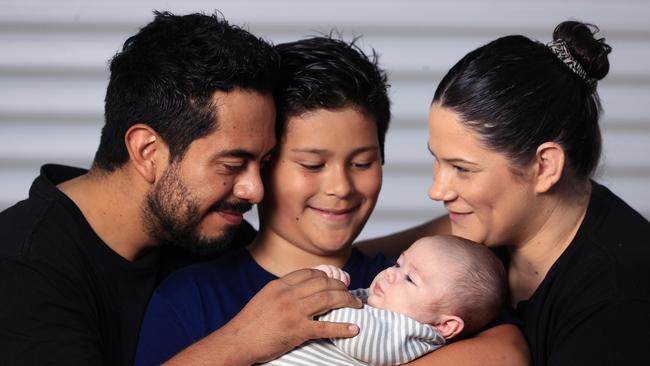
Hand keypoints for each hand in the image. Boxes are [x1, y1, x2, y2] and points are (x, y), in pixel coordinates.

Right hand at [168, 268, 362, 364]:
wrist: (237, 341)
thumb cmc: (249, 323)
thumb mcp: (264, 298)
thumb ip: (282, 292)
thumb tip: (300, 290)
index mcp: (279, 285)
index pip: (309, 273)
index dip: (326, 276)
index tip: (335, 281)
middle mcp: (288, 294)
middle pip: (323, 283)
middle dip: (341, 287)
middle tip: (350, 294)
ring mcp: (294, 311)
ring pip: (328, 299)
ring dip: (347, 302)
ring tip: (356, 306)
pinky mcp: (298, 330)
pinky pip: (326, 327)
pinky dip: (342, 328)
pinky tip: (354, 329)